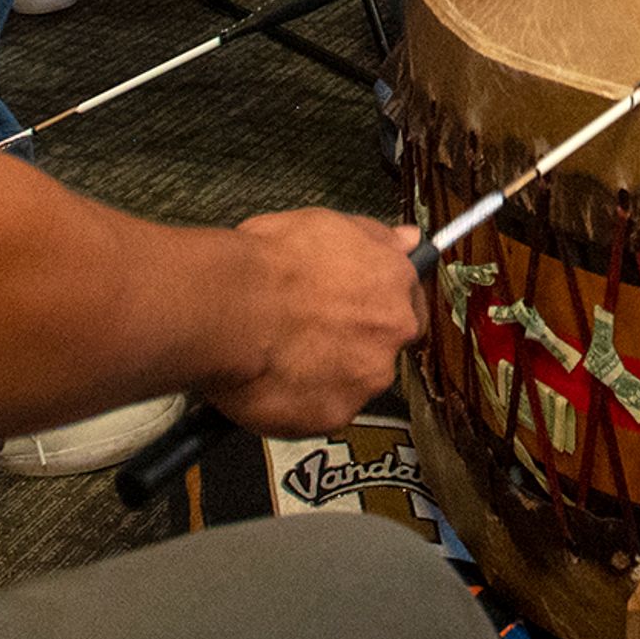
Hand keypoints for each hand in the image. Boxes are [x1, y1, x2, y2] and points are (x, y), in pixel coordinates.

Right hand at [196, 211, 426, 435]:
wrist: (231, 308)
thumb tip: (406, 239)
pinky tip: (276, 381)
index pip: (408, 302)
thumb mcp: (327, 224)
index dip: (379, 306)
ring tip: (286, 357)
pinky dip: (303, 401)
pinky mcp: (334, 414)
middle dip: (356, 343)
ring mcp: (365, 378)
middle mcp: (389, 333)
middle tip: (313, 333)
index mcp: (392, 283)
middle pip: (384, 346)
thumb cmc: (268, 264)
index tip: (358, 309)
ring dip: (329, 374)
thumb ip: (376, 238)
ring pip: (354, 382)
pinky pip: (323, 411)